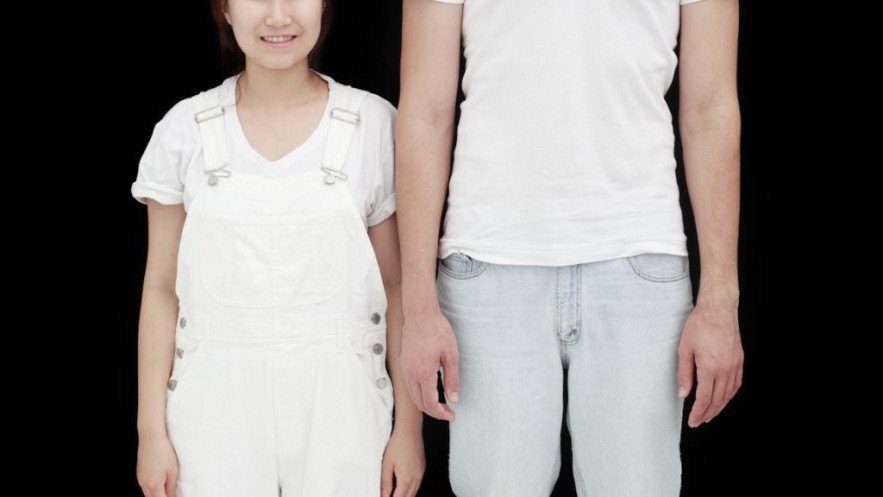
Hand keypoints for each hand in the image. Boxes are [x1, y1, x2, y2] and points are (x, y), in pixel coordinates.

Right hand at [136, 432, 177, 496]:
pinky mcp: (139, 474)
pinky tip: (159, 484)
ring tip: (166, 490)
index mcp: (154, 484)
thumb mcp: (173, 470)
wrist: (151, 438)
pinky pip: (144, 487)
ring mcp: (140, 479)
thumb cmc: (163, 452)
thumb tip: (171, 496)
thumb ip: (171, 487)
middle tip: (170, 494)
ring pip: (147, 494)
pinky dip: (151, 489)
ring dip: (156, 494)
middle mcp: (144, 484)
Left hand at [380, 425, 424, 496]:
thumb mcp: (386, 464)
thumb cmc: (397, 444)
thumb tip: (384, 495)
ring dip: (406, 495)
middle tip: (390, 496)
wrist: (409, 431)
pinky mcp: (422, 468)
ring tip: (396, 494)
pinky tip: (404, 487)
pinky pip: (418, 484)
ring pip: (414, 492)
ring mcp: (421, 473)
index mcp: (406, 479)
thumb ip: (386, 482)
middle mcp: (416, 478)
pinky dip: (411, 489)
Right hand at [400, 306, 457, 420]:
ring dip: (426, 404)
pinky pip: (409, 386)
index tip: (452, 415)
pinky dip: (419, 394)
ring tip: (440, 405)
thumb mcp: (451, 355)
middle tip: (448, 412)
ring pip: (413, 396)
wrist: (420, 314)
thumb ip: (452, 379)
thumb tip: (453, 398)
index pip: (430, 403)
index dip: (441, 413)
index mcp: (423, 373)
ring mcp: (405, 369)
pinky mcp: (403, 363)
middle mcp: (410, 374)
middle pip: (419, 403)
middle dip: (434, 412)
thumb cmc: (437, 331)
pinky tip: (430, 391)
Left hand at [677, 298, 743, 426]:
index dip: (698, 412)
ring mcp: (735, 365)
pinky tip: (723, 399)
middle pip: (717, 400)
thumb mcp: (684, 349)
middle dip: (708, 414)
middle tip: (699, 422)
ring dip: (719, 407)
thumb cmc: (699, 325)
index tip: (693, 421)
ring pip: (728, 394)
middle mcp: (725, 369)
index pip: (704, 398)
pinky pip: (736, 384)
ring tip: (709, 414)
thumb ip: (684, 374)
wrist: (718, 309)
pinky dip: (729, 395)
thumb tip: (683, 394)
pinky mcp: (739, 361)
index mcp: (710, 367)